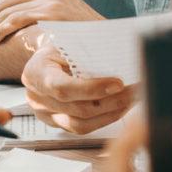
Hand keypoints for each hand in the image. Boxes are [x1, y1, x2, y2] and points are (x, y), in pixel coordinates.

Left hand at [0, 0, 103, 56]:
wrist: (113, 44)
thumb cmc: (89, 42)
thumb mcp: (66, 26)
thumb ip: (46, 23)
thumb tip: (16, 33)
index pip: (13, 0)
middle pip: (6, 4)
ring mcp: (52, 0)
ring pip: (7, 12)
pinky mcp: (52, 11)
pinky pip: (17, 18)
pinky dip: (1, 29)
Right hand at [21, 41, 137, 134]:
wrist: (47, 57)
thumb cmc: (60, 46)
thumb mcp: (68, 43)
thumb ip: (87, 54)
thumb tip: (121, 60)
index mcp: (36, 72)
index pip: (63, 88)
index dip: (92, 89)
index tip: (119, 84)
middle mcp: (37, 97)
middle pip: (76, 109)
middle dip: (111, 102)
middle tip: (136, 91)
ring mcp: (44, 114)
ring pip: (80, 125)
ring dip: (111, 114)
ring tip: (132, 100)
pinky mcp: (56, 123)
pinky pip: (82, 128)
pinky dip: (104, 119)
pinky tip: (121, 107)